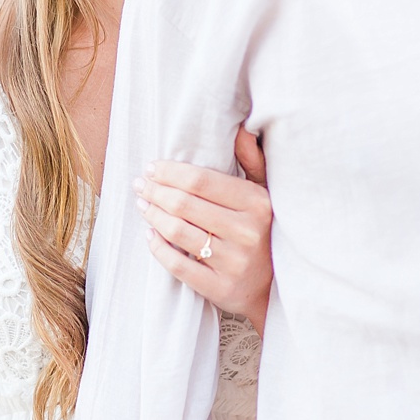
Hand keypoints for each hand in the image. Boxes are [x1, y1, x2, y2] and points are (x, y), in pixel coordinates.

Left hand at [136, 128, 271, 332]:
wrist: (278, 288)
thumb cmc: (266, 232)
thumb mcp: (267, 194)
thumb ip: (253, 161)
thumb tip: (242, 130)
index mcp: (257, 204)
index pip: (200, 180)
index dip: (169, 172)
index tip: (152, 168)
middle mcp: (247, 232)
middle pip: (183, 204)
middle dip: (155, 191)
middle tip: (140, 185)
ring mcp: (234, 262)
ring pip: (176, 232)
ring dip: (152, 215)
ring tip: (143, 205)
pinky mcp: (221, 288)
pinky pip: (177, 265)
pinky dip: (157, 247)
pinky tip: (150, 234)